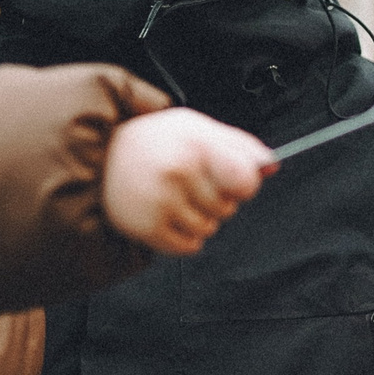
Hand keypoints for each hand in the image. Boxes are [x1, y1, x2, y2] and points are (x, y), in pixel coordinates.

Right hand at [102, 107, 274, 255]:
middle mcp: (178, 173)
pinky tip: (165, 213)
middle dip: (215, 198)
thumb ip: (239, 146)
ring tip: (172, 196)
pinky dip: (182, 236)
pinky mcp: (147, 228)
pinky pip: (189, 246)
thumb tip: (272, 166)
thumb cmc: (155, 140)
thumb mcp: (197, 127)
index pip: (245, 180)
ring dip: (198, 218)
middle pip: (228, 208)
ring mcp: (161, 202)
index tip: (230, 179)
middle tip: (186, 181)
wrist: (101, 156)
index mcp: (195, 144)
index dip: (243, 184)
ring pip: (209, 229)